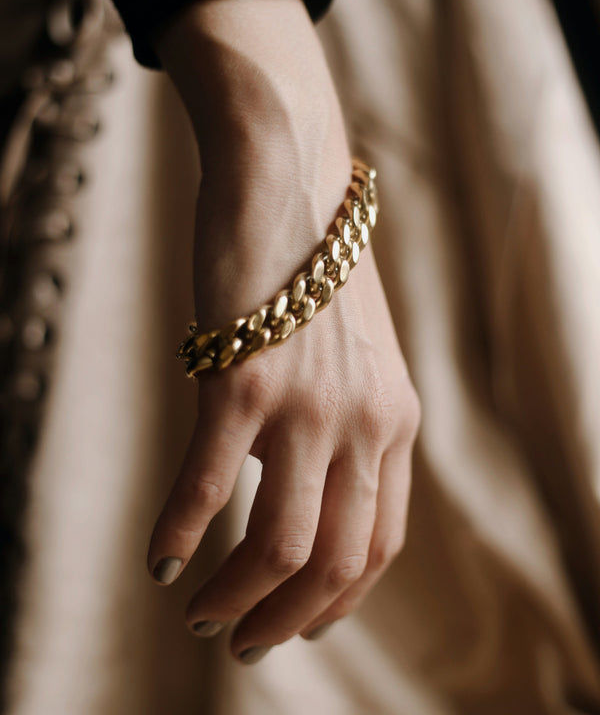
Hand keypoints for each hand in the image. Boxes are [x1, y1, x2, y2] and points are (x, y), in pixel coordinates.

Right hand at [147, 0, 419, 661]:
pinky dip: (180, 532)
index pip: (381, 545)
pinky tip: (157, 556)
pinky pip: (210, 486)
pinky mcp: (243, 380)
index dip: (340, 602)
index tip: (299, 622)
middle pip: (337, 563)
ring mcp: (306, 404)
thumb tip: (287, 484)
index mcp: (395, 421)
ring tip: (199, 610)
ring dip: (234, 596)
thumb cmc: (311, 272)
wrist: (288, 178)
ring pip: (281, 545)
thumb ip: (342, 423)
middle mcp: (363, 422)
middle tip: (239, 639)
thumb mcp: (353, 357)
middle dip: (286, 620)